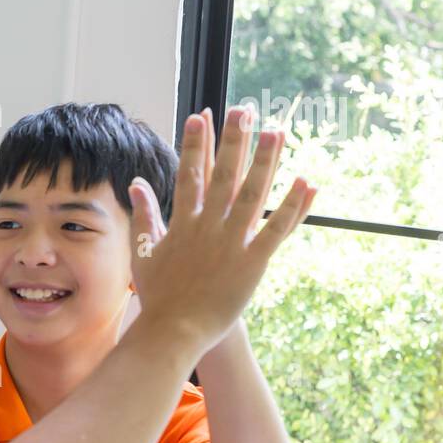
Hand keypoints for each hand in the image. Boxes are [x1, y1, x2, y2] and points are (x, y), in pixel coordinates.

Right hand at [127, 105, 316, 354]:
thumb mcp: (144, 250)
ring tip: (277, 132)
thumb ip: (144, 214)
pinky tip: (306, 183)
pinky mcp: (253, 263)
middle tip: (244, 111)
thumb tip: (136, 183)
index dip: (195, 144)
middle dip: (234, 140)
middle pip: (224, 175)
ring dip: (266, 162)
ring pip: (253, 195)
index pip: (189, 174)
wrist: (174, 331)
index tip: (200, 116)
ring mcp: (232, 243)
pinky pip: (277, 229)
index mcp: (182, 223)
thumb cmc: (159, 294)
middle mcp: (208, 227)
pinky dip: (294, 207)